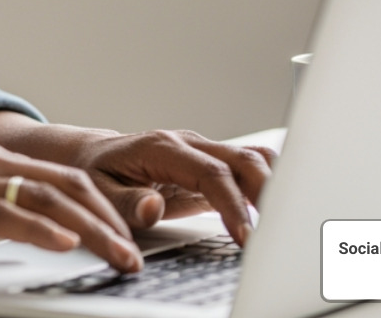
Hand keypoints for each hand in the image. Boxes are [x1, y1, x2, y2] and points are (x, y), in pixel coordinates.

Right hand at [0, 137, 142, 271]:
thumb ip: (1, 198)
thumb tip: (43, 225)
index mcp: (0, 159)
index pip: (65, 175)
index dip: (101, 204)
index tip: (126, 234)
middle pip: (67, 185)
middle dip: (107, 221)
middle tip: (132, 254)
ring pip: (47, 198)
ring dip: (90, 230)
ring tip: (117, 256)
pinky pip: (6, 213)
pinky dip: (40, 228)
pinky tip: (65, 243)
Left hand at [66, 129, 275, 245]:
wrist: (94, 156)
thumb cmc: (96, 173)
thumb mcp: (99, 190)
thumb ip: (126, 201)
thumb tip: (152, 208)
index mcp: (164, 148)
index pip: (212, 174)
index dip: (233, 206)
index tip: (246, 237)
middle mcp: (190, 144)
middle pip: (244, 159)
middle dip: (268, 193)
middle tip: (278, 232)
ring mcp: (204, 152)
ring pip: (253, 159)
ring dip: (275, 185)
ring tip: (286, 221)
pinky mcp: (212, 165)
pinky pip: (249, 168)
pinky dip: (269, 184)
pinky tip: (279, 208)